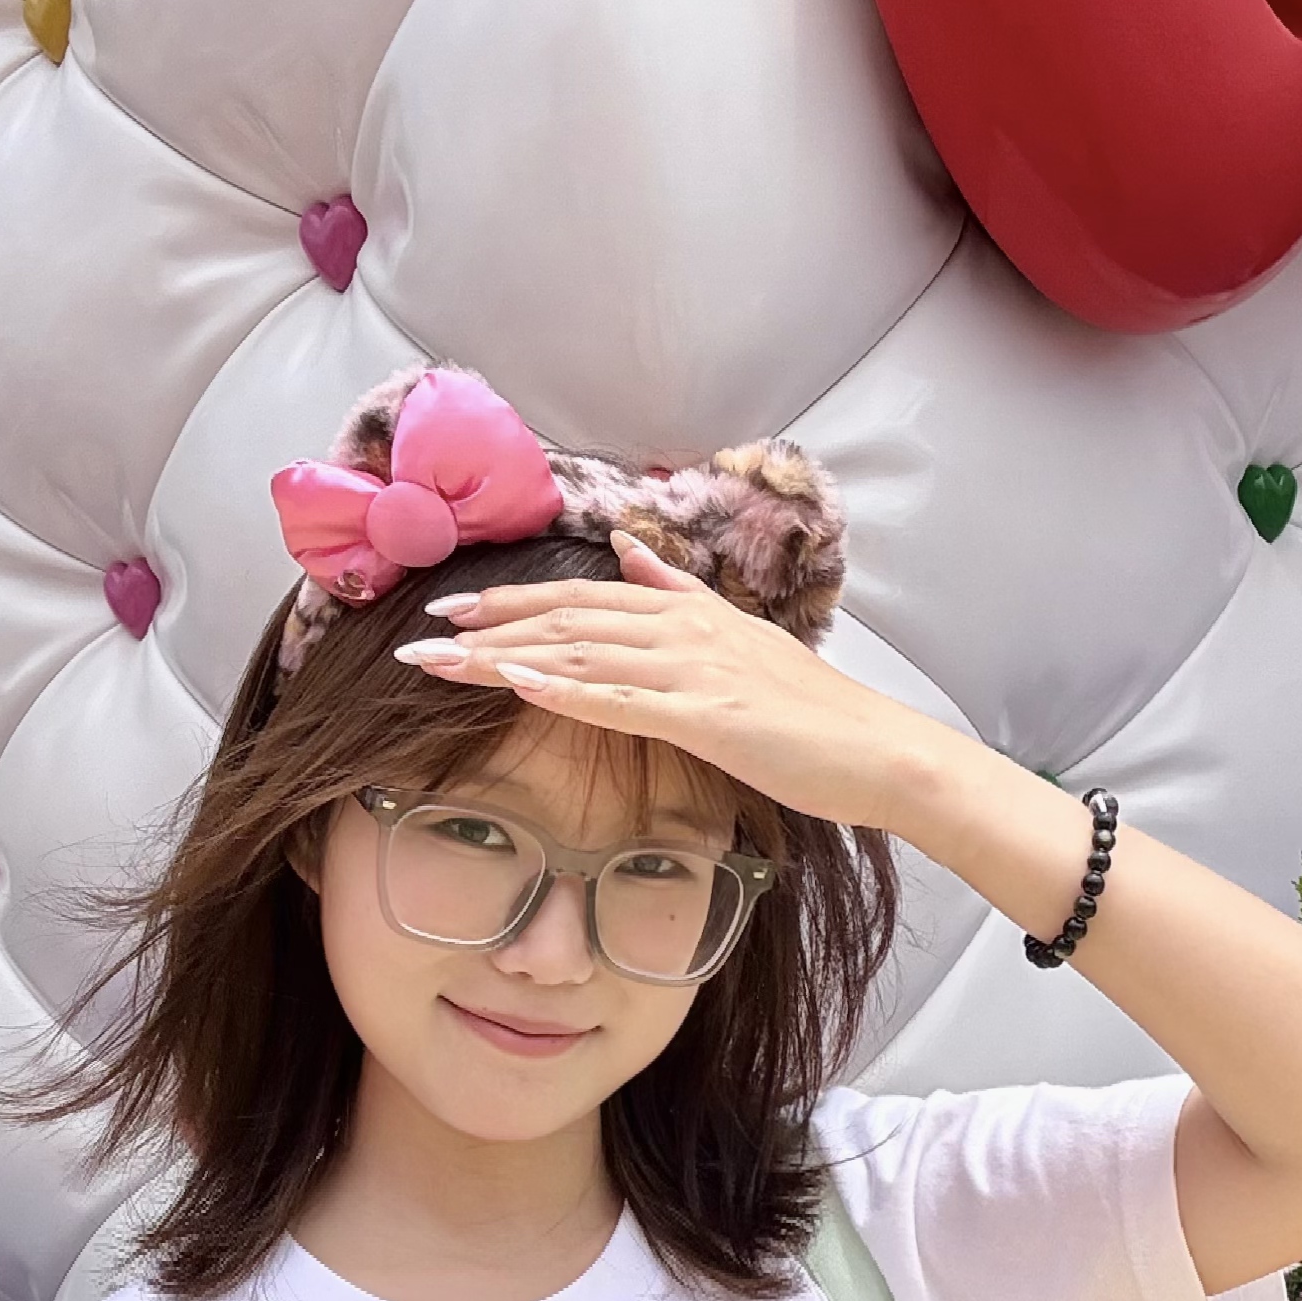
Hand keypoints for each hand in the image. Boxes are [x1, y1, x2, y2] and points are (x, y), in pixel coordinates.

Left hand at [397, 534, 947, 829]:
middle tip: (419, 636)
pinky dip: (566, 691)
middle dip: (489, 625)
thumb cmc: (815, 716)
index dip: (515, 600)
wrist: (882, 751)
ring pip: (582, 653)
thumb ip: (681, 595)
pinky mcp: (709, 718)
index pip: (586, 597)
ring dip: (504, 656)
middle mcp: (688, 630)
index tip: (453, 608)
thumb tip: (632, 549)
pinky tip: (517, 687)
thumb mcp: (742, 641)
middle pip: (569, 619)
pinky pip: (622, 701)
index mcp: (693, 614)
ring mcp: (697, 671)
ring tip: (440, 664)